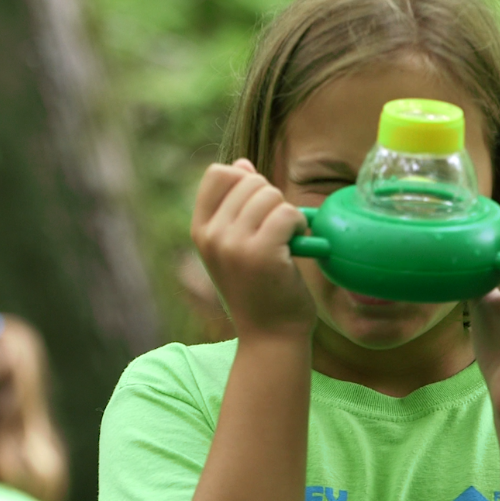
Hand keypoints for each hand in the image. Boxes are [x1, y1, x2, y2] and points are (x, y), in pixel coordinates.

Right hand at [191, 158, 315, 338]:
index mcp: (200, 230)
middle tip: (276, 231)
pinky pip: (287, 213)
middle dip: (271, 198)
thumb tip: (242, 164)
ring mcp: (234, 245)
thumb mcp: (236, 245)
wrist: (270, 336)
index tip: (257, 207)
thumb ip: (236, 206)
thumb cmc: (258, 288)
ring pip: (271, 194)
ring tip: (286, 240)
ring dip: (287, 213)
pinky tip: (296, 244)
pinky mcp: (262, 254)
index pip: (217, 174)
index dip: (244, 180)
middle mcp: (212, 236)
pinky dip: (299, 225)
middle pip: (250, 181)